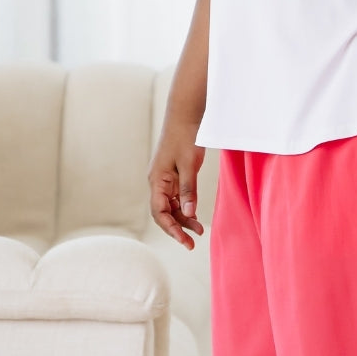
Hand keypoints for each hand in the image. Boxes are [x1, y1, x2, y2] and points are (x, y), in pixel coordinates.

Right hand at [148, 132, 205, 248]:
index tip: (185, 241)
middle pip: (164, 212)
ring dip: (183, 217)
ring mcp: (165, 178)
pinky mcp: (173, 173)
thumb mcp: (188, 164)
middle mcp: (157, 181)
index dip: (171, 229)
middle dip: (178, 227)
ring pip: (171, 205)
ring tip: (199, 230)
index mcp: (156, 180)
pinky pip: (176, 196)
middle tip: (193, 241)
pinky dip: (185, 206)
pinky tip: (195, 213)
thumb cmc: (186, 136)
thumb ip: (188, 190)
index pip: (159, 213)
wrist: (186, 113)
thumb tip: (187, 215)